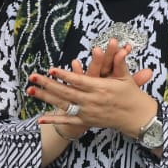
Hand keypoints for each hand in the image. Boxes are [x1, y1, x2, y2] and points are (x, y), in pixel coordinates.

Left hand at [30, 41, 158, 138]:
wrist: (137, 117)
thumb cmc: (130, 94)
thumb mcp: (125, 78)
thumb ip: (119, 63)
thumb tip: (120, 47)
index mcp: (101, 88)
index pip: (79, 81)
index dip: (65, 75)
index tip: (51, 69)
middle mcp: (92, 100)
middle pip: (66, 92)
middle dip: (48, 84)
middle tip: (33, 76)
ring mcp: (88, 112)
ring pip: (63, 104)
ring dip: (46, 98)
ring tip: (30, 91)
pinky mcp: (86, 121)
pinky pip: (67, 120)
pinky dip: (54, 119)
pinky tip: (40, 118)